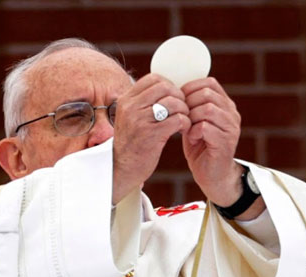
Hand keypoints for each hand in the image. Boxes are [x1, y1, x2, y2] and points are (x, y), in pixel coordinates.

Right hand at [112, 74, 189, 203]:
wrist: (120, 169)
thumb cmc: (130, 144)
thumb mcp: (130, 118)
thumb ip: (142, 103)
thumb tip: (165, 87)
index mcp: (126, 100)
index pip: (154, 79)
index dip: (170, 85)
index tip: (174, 97)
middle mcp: (131, 108)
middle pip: (165, 87)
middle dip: (179, 96)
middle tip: (183, 109)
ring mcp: (140, 121)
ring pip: (173, 102)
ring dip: (184, 110)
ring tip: (184, 120)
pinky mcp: (152, 135)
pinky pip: (177, 119)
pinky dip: (185, 123)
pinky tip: (183, 130)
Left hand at [180, 77, 242, 207]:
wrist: (212, 176)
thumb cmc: (201, 148)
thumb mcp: (195, 122)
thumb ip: (192, 106)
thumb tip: (175, 90)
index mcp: (226, 105)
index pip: (210, 83)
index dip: (190, 89)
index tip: (180, 102)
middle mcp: (232, 114)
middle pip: (207, 94)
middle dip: (189, 104)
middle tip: (182, 117)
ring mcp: (231, 128)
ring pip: (207, 109)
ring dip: (191, 118)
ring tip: (187, 129)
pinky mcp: (226, 143)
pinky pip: (205, 127)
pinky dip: (193, 132)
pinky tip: (191, 139)